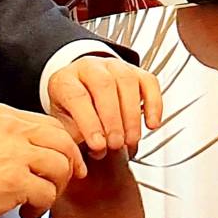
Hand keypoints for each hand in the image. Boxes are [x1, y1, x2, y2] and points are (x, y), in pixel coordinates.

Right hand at [0, 103, 85, 217]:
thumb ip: (7, 138)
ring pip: (62, 166)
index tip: (64, 164)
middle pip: (64, 142)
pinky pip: (47, 194)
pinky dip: (41, 208)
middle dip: (69, 167)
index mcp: (3, 116)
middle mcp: (12, 129)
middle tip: (59, 185)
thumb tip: (39, 152)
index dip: (63, 147)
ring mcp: (14, 153)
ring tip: (35, 201)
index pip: (51, 124)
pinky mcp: (13, 181)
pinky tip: (24, 212)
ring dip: (54, 189)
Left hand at [47, 54, 163, 158]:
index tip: (98, 146)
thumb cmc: (71, 111)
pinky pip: (149, 82)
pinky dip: (154, 104)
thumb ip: (76, 137)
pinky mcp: (135, 70)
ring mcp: (113, 66)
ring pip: (127, 81)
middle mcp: (89, 68)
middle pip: (103, 85)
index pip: (76, 96)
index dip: (89, 123)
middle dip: (112, 119)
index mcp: (65, 80)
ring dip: (131, 115)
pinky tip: (151, 124)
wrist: (80, 90)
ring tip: (131, 140)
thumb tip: (97, 151)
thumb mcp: (63, 124)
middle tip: (116, 144)